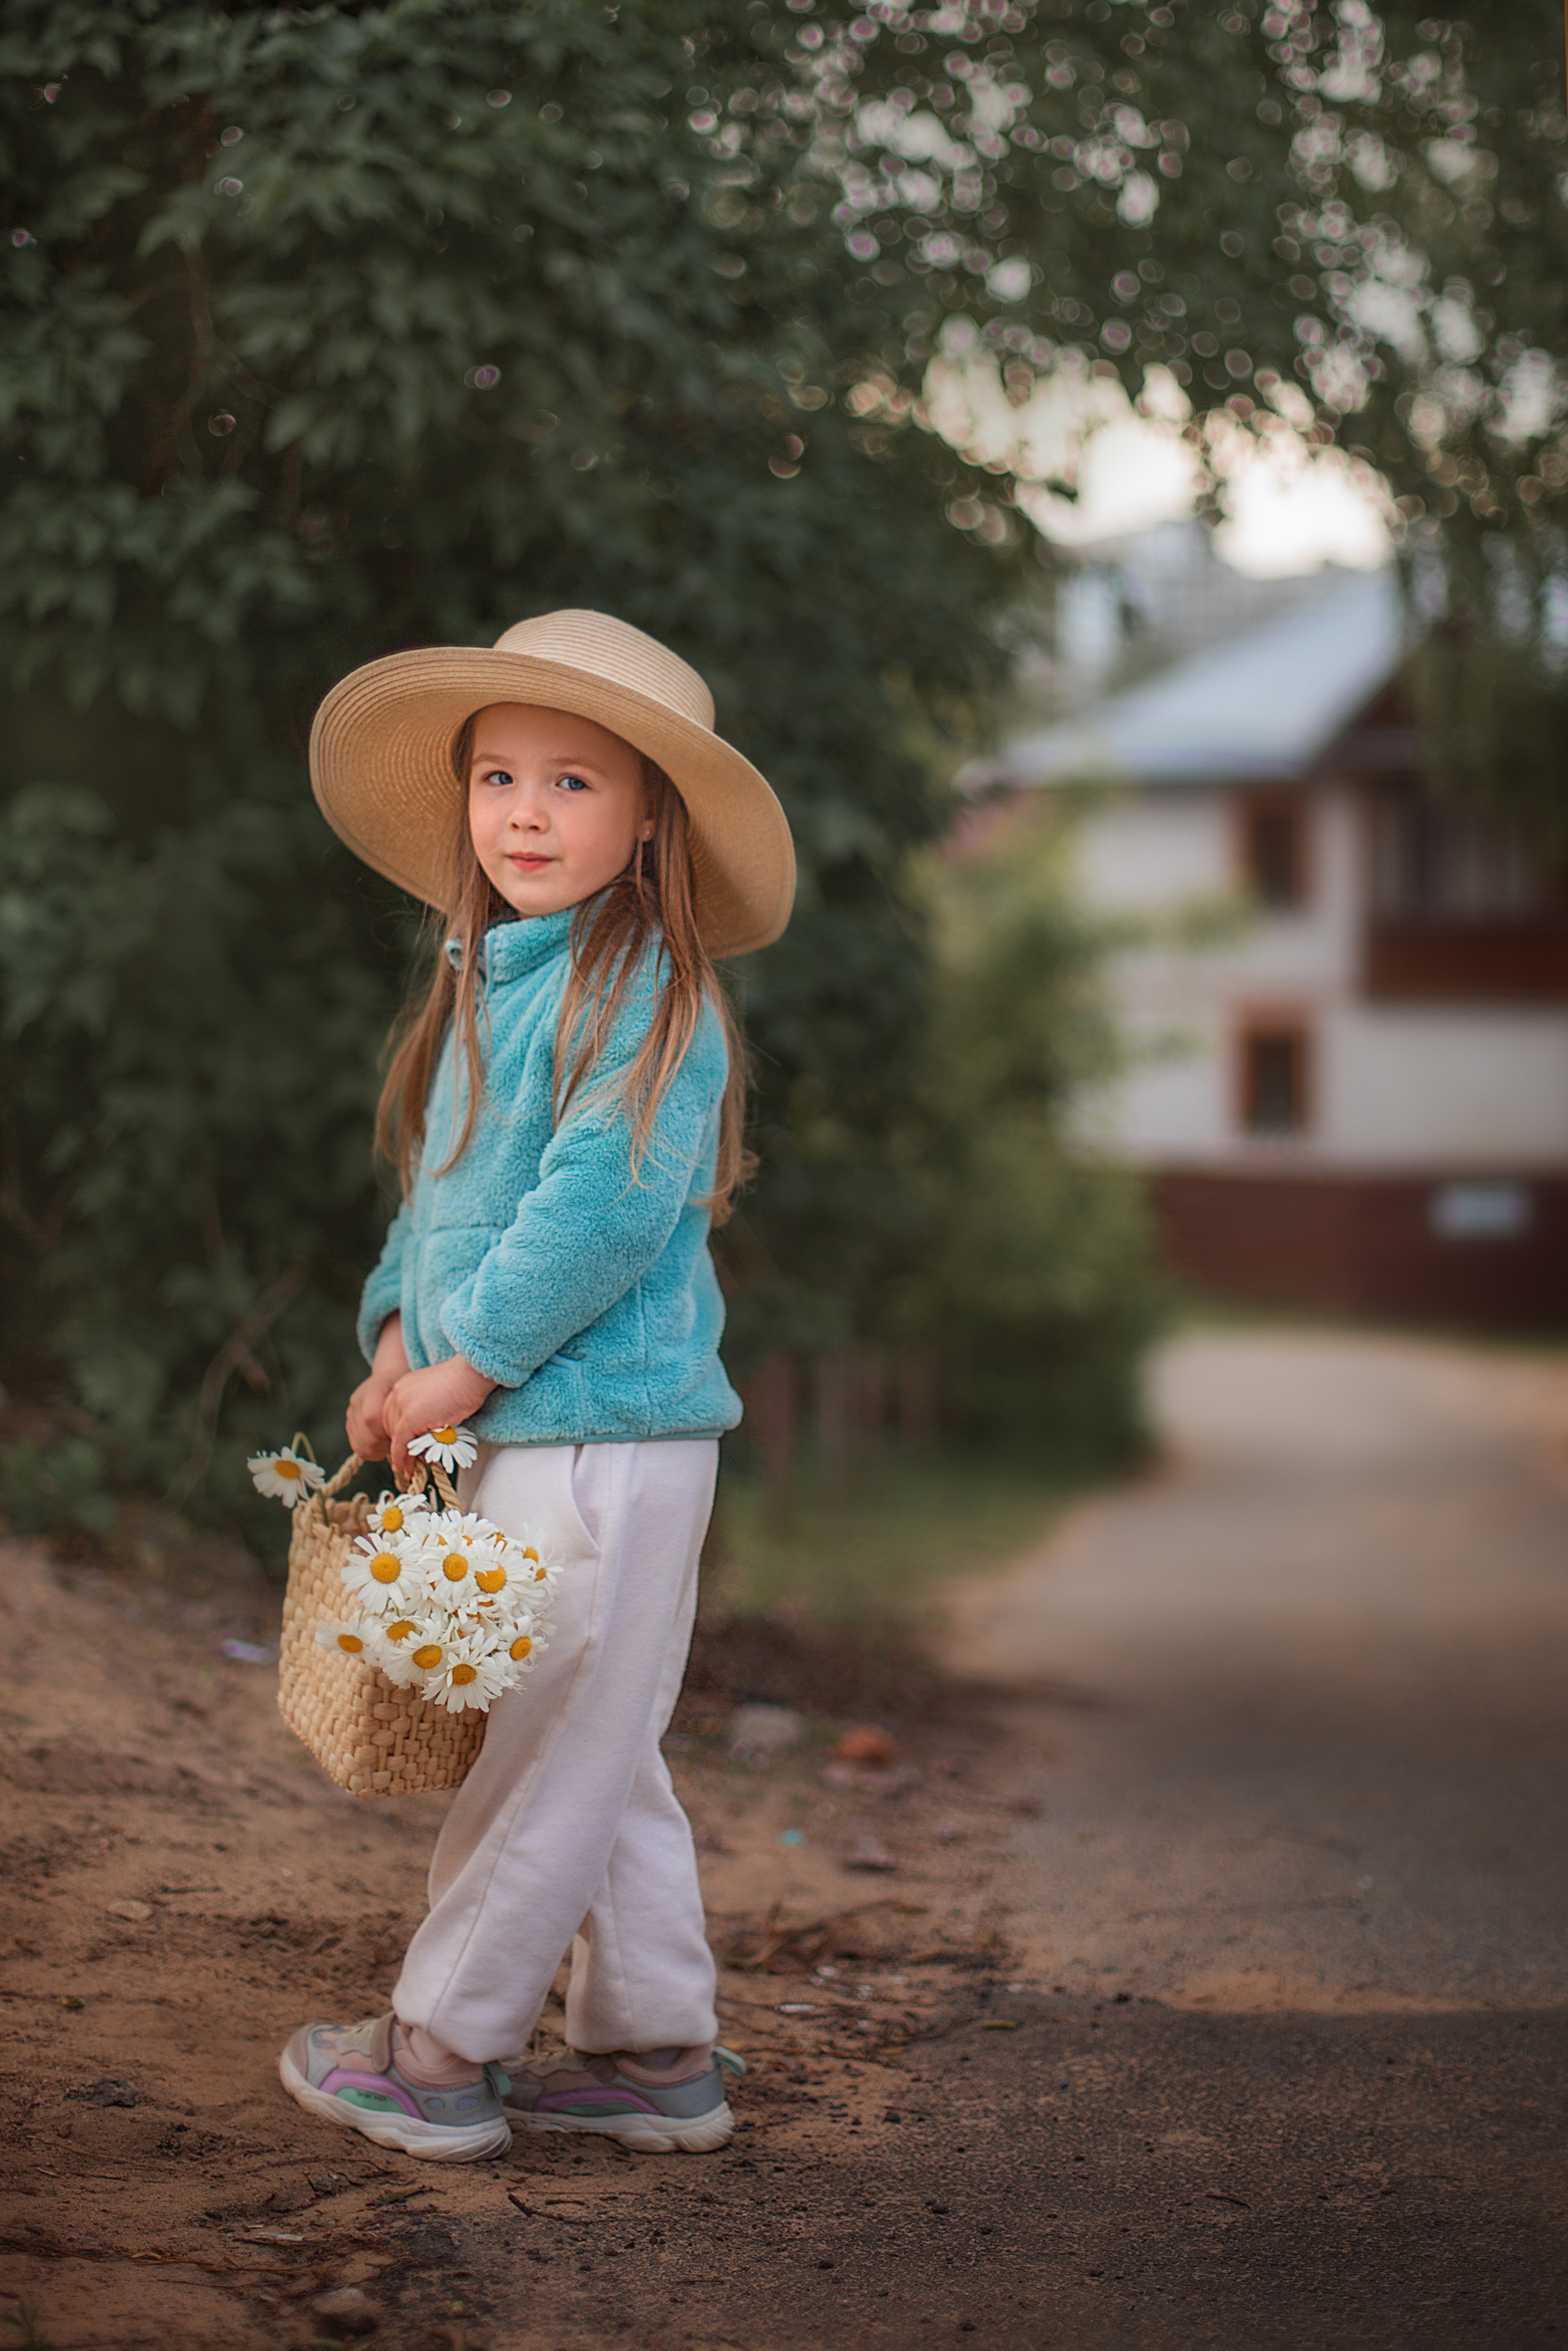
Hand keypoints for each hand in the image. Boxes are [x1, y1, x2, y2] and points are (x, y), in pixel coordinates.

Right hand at [345, 1313, 410, 1460]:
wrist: (389, 1376)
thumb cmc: (406, 1386)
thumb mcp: (412, 1392)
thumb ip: (412, 1411)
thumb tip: (420, 1437)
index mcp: (373, 1388)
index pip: (372, 1418)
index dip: (387, 1432)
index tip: (402, 1435)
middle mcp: (357, 1400)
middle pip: (366, 1436)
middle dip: (385, 1445)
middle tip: (399, 1443)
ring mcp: (351, 1412)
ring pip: (360, 1445)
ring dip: (379, 1450)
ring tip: (392, 1443)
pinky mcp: (350, 1423)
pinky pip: (357, 1446)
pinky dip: (372, 1451)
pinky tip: (384, 1445)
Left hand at [384, 1355, 494, 1479]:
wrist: (470, 1375)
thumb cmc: (463, 1384)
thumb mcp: (437, 1396)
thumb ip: (426, 1410)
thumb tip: (426, 1434)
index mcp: (405, 1385)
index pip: (392, 1414)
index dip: (398, 1433)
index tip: (404, 1446)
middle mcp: (398, 1393)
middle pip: (390, 1426)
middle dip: (399, 1445)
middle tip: (408, 1461)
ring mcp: (402, 1405)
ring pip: (395, 1437)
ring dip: (402, 1455)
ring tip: (411, 1468)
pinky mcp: (410, 1418)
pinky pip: (401, 1444)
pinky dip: (402, 1458)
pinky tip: (405, 1468)